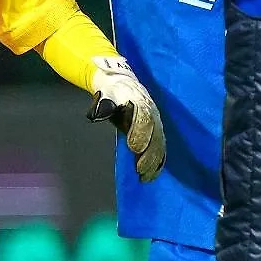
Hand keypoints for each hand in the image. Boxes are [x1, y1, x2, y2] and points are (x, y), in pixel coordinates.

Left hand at [87, 57, 165, 181]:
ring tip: (145, 176)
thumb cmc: (112, 92)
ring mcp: (157, 121)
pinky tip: (152, 174)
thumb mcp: (105, 93)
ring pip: (160, 142)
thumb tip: (99, 114)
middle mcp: (152, 111)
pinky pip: (161, 146)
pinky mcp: (157, 130)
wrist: (122, 83)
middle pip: (155, 134)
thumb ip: (103, 105)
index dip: (141, 132)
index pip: (144, 116)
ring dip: (154, 161)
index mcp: (139, 100)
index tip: (134, 148)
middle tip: (140, 169)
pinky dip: (158, 161)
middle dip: (149, 153)